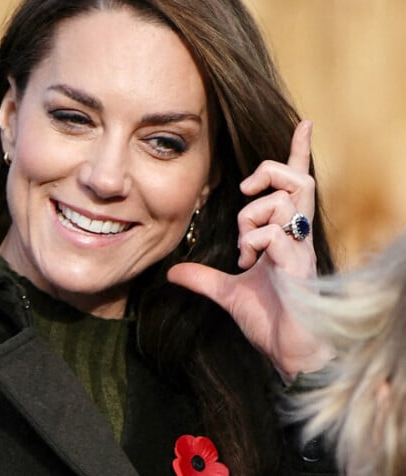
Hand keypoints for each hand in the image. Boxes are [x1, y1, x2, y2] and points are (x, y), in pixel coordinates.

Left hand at [168, 121, 333, 380]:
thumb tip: (174, 273)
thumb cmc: (269, 320)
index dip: (297, 153)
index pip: (295, 185)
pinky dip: (253, 242)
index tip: (303, 124)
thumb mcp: (228, 292)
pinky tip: (248, 263)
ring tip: (243, 244)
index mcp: (284, 235)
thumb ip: (203, 278)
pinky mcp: (300, 265)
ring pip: (284, 200)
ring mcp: (300, 248)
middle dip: (268, 173)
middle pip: (297, 179)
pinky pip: (273, 234)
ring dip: (252, 216)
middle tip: (245, 190)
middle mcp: (297, 236)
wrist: (287, 352)